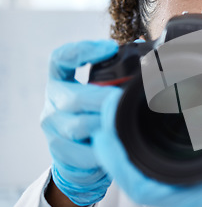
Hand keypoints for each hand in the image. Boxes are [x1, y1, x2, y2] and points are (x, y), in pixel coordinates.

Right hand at [40, 40, 119, 205]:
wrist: (79, 159)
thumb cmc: (95, 118)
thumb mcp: (100, 94)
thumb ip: (115, 75)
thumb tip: (144, 47)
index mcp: (61, 82)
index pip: (61, 59)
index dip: (83, 50)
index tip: (110, 48)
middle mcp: (53, 102)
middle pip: (75, 97)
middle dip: (105, 99)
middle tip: (125, 100)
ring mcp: (53, 128)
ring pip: (80, 126)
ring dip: (106, 126)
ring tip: (125, 125)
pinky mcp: (59, 151)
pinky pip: (84, 152)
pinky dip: (103, 151)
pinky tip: (117, 149)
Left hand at [93, 81, 201, 206]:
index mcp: (189, 192)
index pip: (142, 185)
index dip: (118, 160)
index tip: (105, 132)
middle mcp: (172, 196)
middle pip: (128, 176)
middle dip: (110, 144)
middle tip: (103, 111)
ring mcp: (166, 191)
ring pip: (129, 174)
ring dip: (115, 147)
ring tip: (108, 116)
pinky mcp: (166, 184)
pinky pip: (138, 171)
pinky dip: (125, 152)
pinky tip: (122, 131)